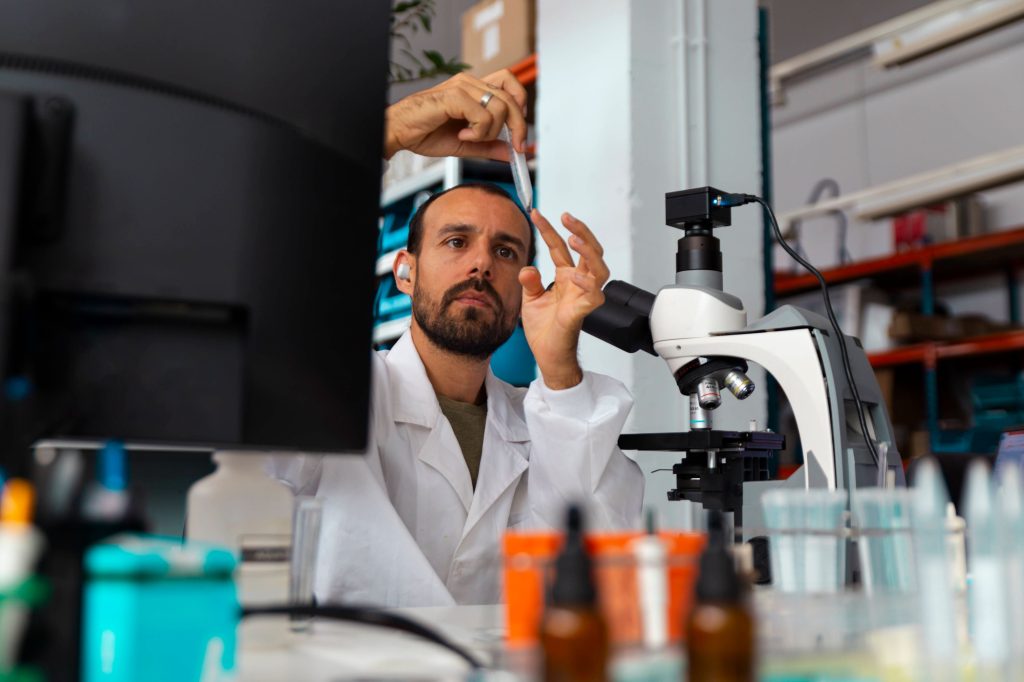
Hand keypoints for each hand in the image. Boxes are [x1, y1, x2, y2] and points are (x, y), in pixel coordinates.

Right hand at [384, 69, 527, 160]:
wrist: (400, 132)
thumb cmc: (425, 132)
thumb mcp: (466, 144)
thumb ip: (489, 146)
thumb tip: (511, 153)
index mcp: (474, 89)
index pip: (510, 85)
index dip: (521, 106)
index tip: (519, 134)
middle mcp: (470, 83)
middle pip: (512, 98)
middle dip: (518, 127)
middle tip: (515, 147)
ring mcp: (462, 87)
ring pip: (500, 108)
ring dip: (490, 131)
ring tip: (469, 138)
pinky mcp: (454, 96)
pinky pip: (482, 115)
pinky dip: (477, 132)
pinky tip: (461, 135)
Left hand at [519, 210, 609, 389]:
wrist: (547, 354)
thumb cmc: (544, 329)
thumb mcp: (530, 299)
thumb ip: (530, 281)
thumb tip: (527, 267)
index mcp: (566, 276)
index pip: (560, 247)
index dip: (549, 229)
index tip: (535, 213)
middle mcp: (578, 283)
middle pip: (589, 250)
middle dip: (580, 230)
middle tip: (565, 217)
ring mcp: (583, 296)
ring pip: (599, 267)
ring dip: (589, 251)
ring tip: (574, 238)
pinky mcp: (583, 311)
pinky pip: (594, 294)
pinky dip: (587, 283)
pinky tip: (575, 274)